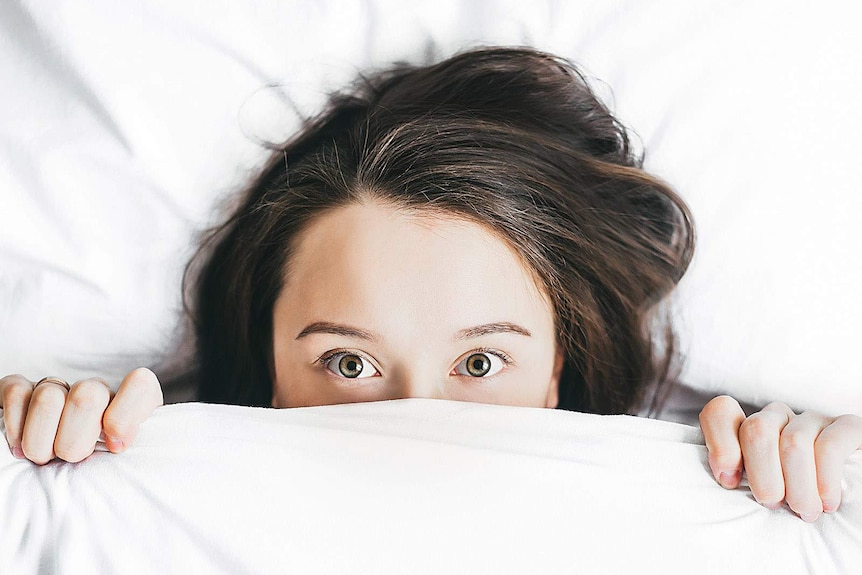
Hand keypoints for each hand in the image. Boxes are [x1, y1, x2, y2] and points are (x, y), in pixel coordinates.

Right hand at [1, 368, 163, 464]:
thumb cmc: (99, 473)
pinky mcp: (23, 391)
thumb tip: (117, 445)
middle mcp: (96, 391)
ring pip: (49, 398)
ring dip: (42, 441)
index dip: (125, 416)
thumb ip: (132, 458)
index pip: (140, 386)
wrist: (51, 474)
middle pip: (87, 397)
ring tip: (45, 458)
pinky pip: (16, 392)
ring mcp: (59, 388)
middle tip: (71, 460)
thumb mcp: (124, 469)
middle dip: (74, 441)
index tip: (115, 448)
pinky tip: (20, 447)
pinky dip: (15, 426)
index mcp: (130, 406)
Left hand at [699, 395, 861, 520]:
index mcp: (748, 428)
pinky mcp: (847, 427)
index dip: (720, 446)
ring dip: (797, 486)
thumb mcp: (755, 490)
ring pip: (793, 442)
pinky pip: (830, 446)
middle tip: (773, 504)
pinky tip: (827, 502)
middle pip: (757, 429)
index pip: (720, 412)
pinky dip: (825, 479)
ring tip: (804, 511)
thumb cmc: (789, 502)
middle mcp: (778, 417)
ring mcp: (811, 420)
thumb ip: (735, 478)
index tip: (730, 482)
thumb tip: (727, 478)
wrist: (845, 505)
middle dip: (762, 475)